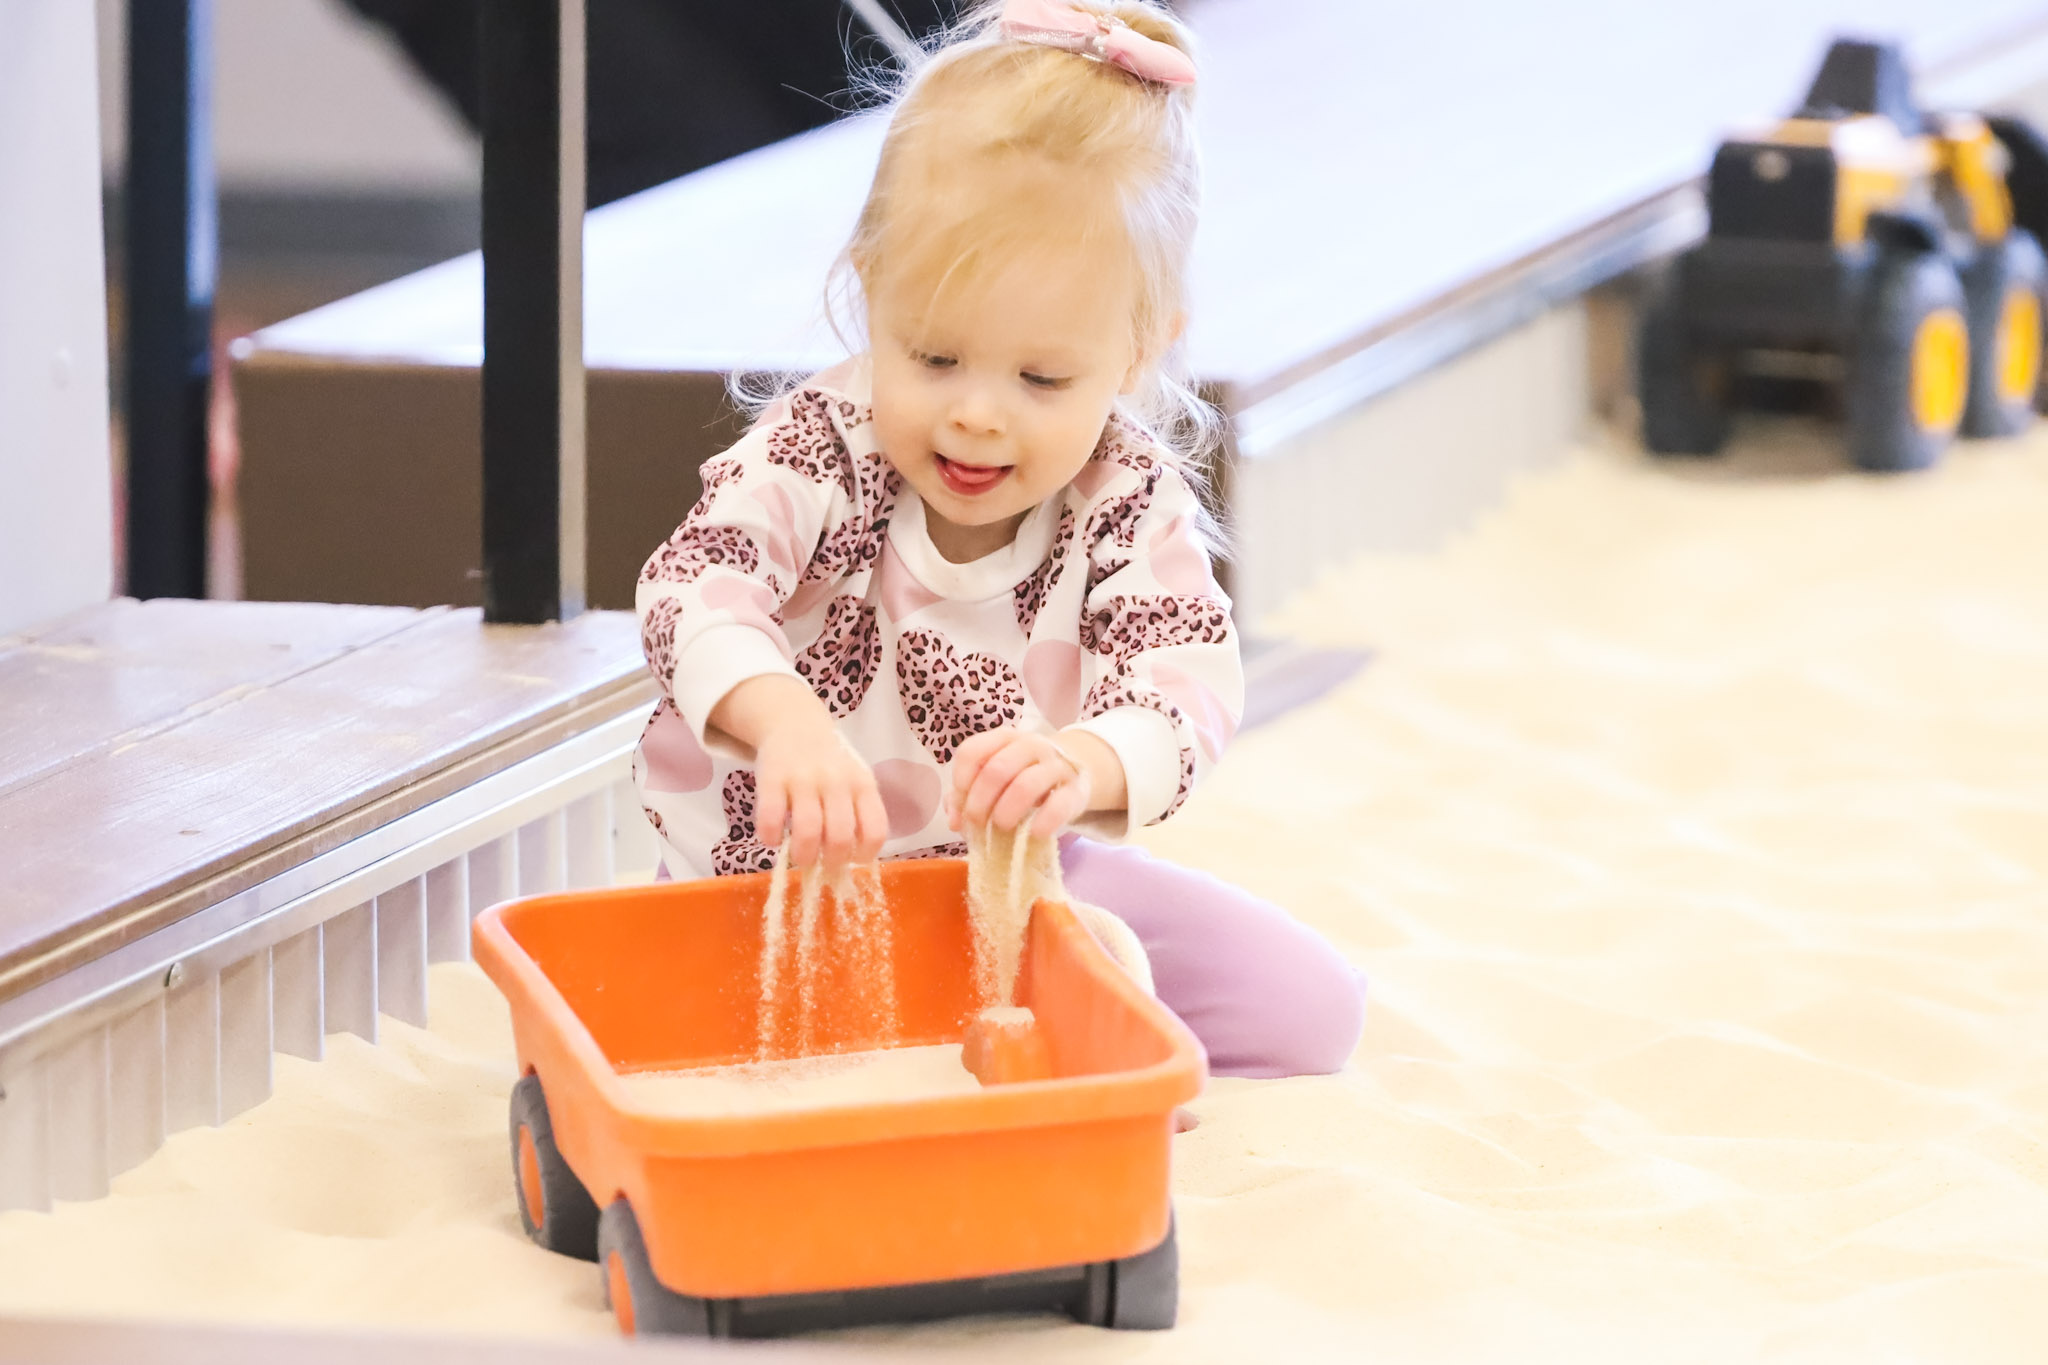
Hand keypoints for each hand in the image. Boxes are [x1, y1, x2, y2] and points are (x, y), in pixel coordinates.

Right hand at [751, 711, 887, 877]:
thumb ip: (858, 815)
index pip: (875, 829)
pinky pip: (771, 819)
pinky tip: (773, 838)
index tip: (854, 860)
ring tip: (800, 857)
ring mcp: (804, 779)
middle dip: (832, 862)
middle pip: (840, 837)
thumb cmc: (830, 765)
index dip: (866, 854)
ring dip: (803, 855)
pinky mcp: (772, 778)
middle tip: (823, 864)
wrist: (795, 723)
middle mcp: (836, 782)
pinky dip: (771, 837)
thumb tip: (851, 862)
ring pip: (808, 832)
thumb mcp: (855, 780)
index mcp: (862, 785)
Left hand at [946, 726, 1091, 840]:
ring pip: (1026, 785)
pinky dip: (1044, 822)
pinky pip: (1059, 804)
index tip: (961, 807)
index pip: (972, 752)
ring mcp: (1056, 764)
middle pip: (996, 770)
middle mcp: (1030, 745)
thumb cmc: (1025, 775)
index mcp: (1004, 738)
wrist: (1075, 770)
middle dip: (980, 802)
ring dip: (1007, 811)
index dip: (960, 782)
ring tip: (1002, 827)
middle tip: (977, 824)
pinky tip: (1034, 833)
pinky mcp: (1077, 788)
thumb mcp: (997, 777)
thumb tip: (955, 820)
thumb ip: (969, 793)